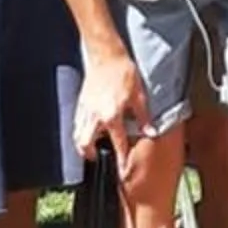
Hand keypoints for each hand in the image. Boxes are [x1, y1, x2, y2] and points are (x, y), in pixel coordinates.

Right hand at [72, 47, 149, 166]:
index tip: (122, 171)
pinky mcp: (80, 103)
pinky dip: (80, 132)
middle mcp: (95, 117)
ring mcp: (85, 110)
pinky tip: (87, 131)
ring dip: (83, 145)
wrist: (106, 56)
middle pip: (85, 145)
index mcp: (112, 116)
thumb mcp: (139, 95)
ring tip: (91, 148)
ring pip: (77, 136)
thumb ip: (144, 117)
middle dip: (90, 155)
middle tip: (97, 157)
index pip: (117, 143)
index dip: (121, 159)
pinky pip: (76, 124)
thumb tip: (151, 132)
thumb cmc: (123, 73)